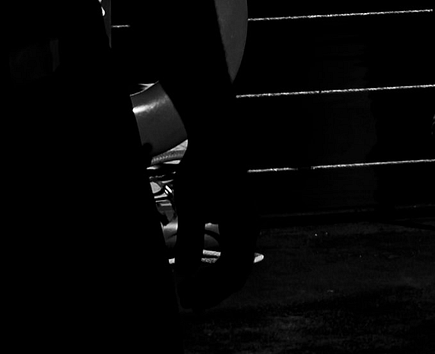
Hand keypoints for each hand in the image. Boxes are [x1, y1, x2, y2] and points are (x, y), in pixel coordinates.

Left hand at [170, 128, 258, 308]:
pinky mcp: (238, 213)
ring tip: (190, 287)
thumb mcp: (191, 203)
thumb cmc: (204, 167)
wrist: (216, 135)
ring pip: (236, 262)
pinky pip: (233, 249)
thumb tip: (186, 271)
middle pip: (237, 273)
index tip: (185, 297)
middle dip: (213, 291)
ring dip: (215, 279)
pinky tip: (200, 263)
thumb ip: (190, 239)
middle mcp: (249, 228)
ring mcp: (246, 221)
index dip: (210, 291)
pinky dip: (218, 263)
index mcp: (242, 228)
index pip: (232, 274)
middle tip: (186, 300)